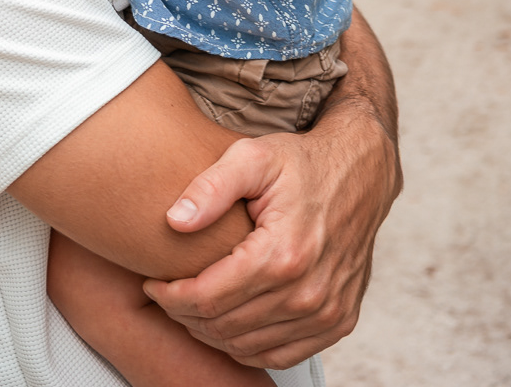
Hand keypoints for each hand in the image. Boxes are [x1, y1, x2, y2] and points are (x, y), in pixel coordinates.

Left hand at [142, 100, 399, 369]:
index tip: (151, 282)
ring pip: (248, 347)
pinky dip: (247, 346)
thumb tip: (173, 221)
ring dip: (211, 332)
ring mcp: (327, 312)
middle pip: (224, 326)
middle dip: (185, 314)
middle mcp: (309, 292)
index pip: (207, 297)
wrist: (360, 174)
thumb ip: (210, 187)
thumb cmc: (300, 162)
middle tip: (166, 293)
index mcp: (283, 253)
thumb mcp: (252, 157)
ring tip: (191, 305)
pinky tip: (228, 320)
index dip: (170, 296)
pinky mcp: (339, 321)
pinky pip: (281, 354)